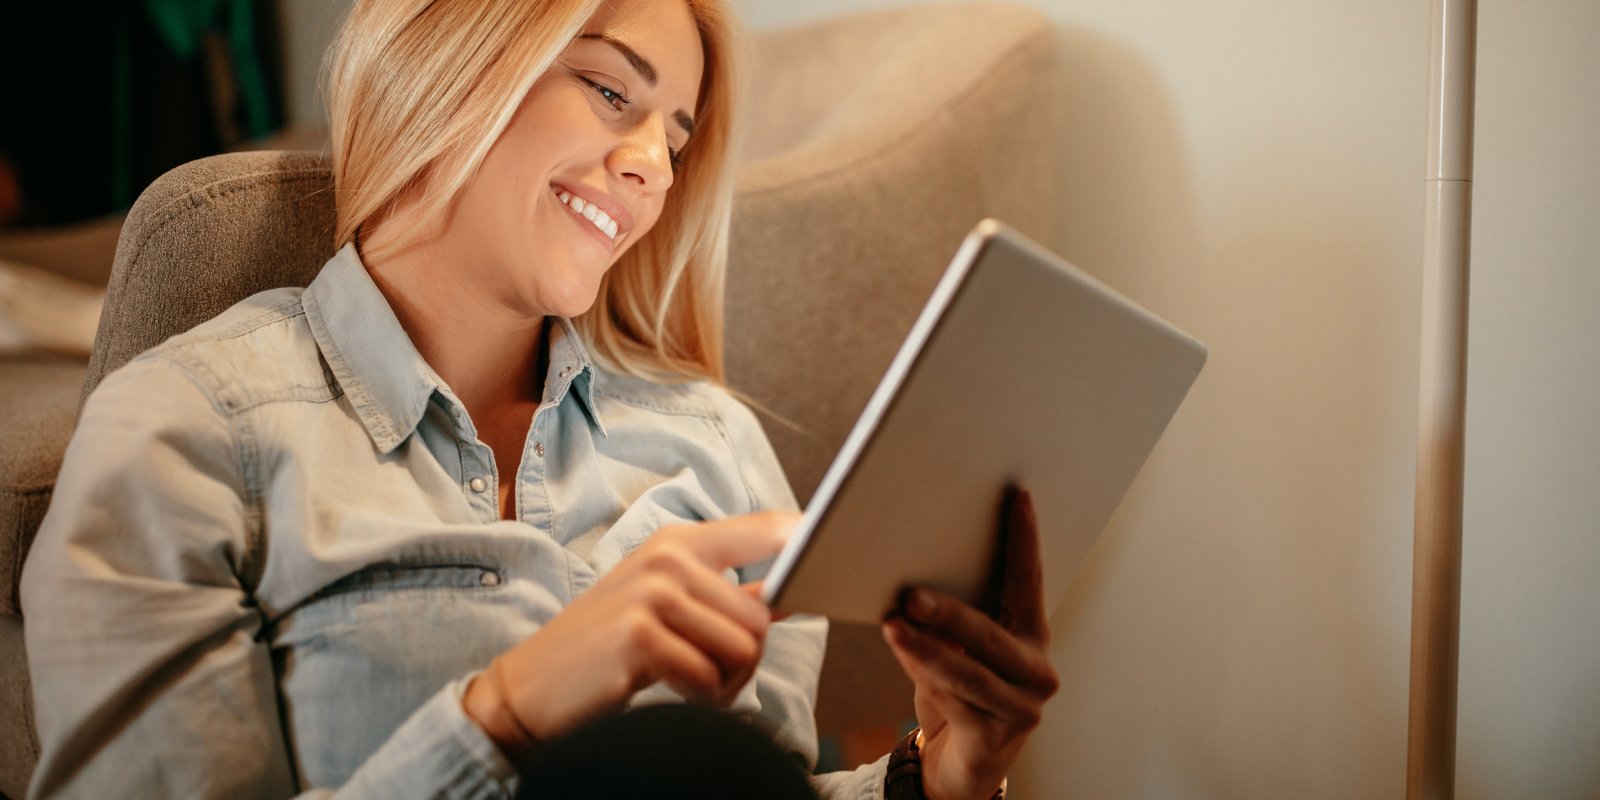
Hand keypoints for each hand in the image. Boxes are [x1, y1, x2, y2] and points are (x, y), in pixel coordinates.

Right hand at [463, 511, 794, 756]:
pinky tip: (672, 694)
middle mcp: (667, 557)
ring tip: (688, 683)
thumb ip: (727, 594)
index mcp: (679, 543)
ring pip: (744, 649)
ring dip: (725, 685)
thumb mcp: (664, 604)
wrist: (531, 687)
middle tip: (709, 676)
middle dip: (745, 662)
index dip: (809, 542)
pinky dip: (701, 700)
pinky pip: (709, 678)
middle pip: (762, 617)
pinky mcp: (640, 635)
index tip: (838, 554)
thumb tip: (791, 590)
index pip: (767, 528)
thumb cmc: (607, 648)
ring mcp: (652, 593)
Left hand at [882, 488, 1058, 799]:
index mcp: (1031, 636)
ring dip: (925, 647)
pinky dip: (923, 675)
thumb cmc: (959, 692)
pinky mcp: (995, 739)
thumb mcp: (959, 648)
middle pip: (991, 634)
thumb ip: (951, 617)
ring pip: (968, 673)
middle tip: (912, 592)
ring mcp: (1022, 708)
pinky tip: (902, 653)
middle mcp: (1037, 670)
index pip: (1029, 581)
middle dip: (949, 611)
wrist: (960, 761)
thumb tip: (911, 577)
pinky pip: (954, 703)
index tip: (1016, 496)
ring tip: (893, 623)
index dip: (1024, 539)